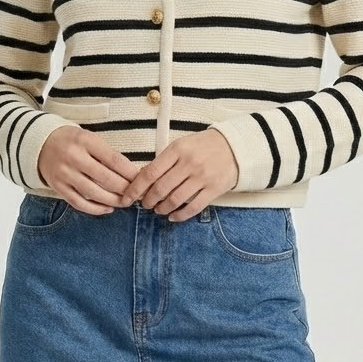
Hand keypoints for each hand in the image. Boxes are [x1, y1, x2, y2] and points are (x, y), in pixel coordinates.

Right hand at [38, 125, 142, 214]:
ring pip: (94, 192)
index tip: (142, 179)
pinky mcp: (58, 187)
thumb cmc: (73, 141)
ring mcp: (65, 174)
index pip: (114, 160)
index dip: (130, 172)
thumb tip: (132, 173)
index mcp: (85, 141)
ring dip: (113, 200)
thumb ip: (107, 153)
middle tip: (137, 194)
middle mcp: (74, 157)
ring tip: (125, 202)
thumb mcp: (89, 138)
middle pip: (106, 178)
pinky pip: (79, 202)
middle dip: (125, 188)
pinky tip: (108, 209)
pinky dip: (95, 209)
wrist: (40, 144)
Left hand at [118, 128, 238, 221]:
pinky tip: (173, 217)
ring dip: (162, 208)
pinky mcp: (214, 189)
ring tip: (158, 210)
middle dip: (148, 201)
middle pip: (160, 189)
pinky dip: (180, 215)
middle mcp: (189, 163)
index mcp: (177, 150)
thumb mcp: (181, 145)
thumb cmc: (203, 145)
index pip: (150, 172)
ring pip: (175, 200)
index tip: (127, 197)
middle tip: (145, 204)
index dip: (136, 188)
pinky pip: (193, 207)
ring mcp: (202, 177)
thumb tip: (142, 178)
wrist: (235, 146)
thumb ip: (164, 160)